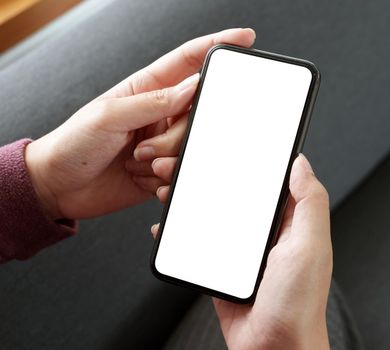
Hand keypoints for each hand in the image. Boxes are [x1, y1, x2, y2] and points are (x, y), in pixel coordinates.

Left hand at [25, 28, 255, 219]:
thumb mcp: (109, 115)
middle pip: (197, 114)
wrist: (59, 186)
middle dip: (175, 136)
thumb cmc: (74, 144)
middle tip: (145, 148)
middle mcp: (160, 114)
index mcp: (147, 89)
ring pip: (192, 146)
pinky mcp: (164, 170)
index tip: (244, 39)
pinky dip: (167, 181)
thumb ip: (153, 102)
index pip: (188, 61)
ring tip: (137, 164)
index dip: (216, 46)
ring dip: (166, 161)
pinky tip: (143, 179)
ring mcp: (164, 143)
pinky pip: (183, 173)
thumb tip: (192, 87)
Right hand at [152, 154, 331, 348]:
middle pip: (234, 193)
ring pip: (213, 214)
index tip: (225, 143)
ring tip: (169, 185)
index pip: (268, 180)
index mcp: (289, 221)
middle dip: (208, 175)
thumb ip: (310, 202)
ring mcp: (241, 249)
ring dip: (190, 198)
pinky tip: (168, 223)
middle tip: (183, 162)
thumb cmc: (297, 303)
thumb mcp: (310, 246)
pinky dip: (182, 229)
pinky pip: (199, 241)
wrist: (272, 349)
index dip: (247, 160)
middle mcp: (264, 232)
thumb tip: (301, 163)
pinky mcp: (221, 266)